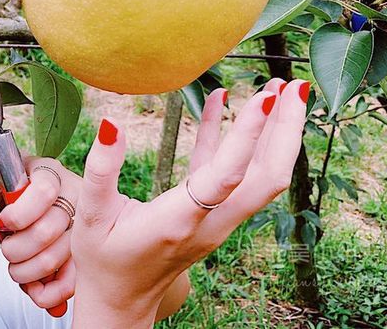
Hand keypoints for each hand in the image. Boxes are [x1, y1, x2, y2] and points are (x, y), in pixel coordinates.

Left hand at [0, 152, 80, 310]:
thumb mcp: (2, 167)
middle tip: (7, 247)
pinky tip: (32, 286)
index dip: (18, 214)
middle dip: (15, 248)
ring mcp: (84, 229)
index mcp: (52, 174)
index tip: (3, 222)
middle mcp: (75, 199)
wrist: (50, 199)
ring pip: (53, 260)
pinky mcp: (85, 257)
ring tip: (16, 266)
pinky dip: (46, 293)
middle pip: (45, 232)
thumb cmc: (21, 186)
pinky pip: (69, 283)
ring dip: (24, 271)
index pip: (44, 192)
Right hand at [70, 79, 308, 328]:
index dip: (248, 136)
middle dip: (286, 131)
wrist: (119, 300)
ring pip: (260, 178)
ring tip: (277, 89)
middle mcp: (208, 223)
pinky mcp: (211, 216)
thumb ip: (100, 169)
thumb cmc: (101, 259)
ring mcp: (216, 221)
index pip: (226, 176)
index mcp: (178, 221)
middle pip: (267, 178)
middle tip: (294, 86)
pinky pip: (230, 175)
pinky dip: (232, 138)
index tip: (267, 99)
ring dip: (274, 134)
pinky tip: (223, 101)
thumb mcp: (91, 214)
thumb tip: (112, 122)